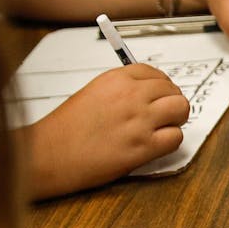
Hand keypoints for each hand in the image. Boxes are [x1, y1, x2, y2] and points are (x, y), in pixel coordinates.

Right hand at [22, 65, 188, 199]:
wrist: (47, 154)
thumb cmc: (65, 130)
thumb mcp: (92, 94)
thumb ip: (120, 90)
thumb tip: (148, 93)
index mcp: (116, 79)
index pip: (154, 73)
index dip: (161, 86)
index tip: (159, 95)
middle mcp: (131, 95)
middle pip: (172, 90)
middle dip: (170, 102)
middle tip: (163, 115)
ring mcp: (139, 120)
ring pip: (181, 109)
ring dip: (176, 119)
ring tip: (162, 128)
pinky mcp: (144, 146)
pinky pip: (176, 137)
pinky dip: (170, 141)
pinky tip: (155, 145)